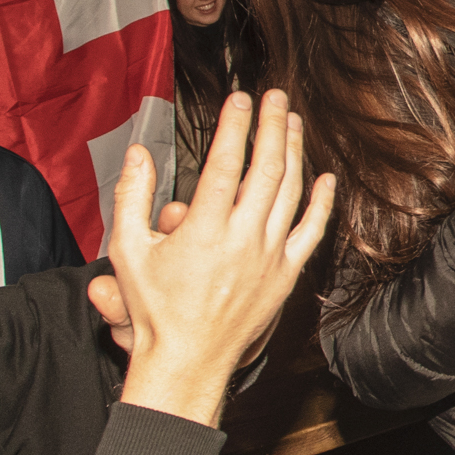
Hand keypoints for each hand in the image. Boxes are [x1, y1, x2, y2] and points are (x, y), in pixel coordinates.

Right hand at [101, 93, 335, 426]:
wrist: (187, 358)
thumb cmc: (155, 308)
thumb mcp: (127, 250)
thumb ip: (132, 195)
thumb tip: (138, 151)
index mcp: (204, 230)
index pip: (225, 164)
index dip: (234, 126)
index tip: (238, 99)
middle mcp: (243, 239)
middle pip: (266, 169)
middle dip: (271, 127)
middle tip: (274, 96)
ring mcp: (269, 256)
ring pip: (291, 193)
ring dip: (294, 152)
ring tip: (292, 121)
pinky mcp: (286, 274)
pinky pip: (311, 231)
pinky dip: (322, 203)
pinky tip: (327, 178)